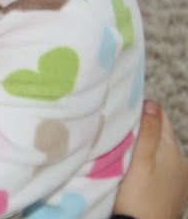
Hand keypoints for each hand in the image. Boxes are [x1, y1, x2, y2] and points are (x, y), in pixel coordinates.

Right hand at [114, 100, 187, 218]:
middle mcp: (181, 163)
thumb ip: (147, 132)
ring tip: (124, 143)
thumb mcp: (140, 161)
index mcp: (174, 151)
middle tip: (119, 123)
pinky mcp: (171, 191)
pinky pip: (159, 167)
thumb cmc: (138, 196)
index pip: (161, 118)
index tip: (123, 106)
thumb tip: (152, 103)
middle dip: (144, 127)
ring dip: (145, 145)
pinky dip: (148, 161)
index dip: (143, 109)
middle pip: (161, 135)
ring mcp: (178, 179)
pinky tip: (135, 165)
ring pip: (160, 151)